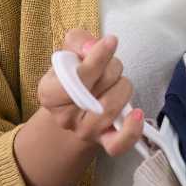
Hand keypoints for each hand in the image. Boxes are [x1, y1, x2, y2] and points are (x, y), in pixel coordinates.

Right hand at [35, 28, 145, 156]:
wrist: (78, 106)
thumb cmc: (76, 75)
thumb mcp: (71, 51)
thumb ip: (79, 41)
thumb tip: (93, 46)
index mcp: (49, 93)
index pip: (75, 77)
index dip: (97, 59)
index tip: (111, 42)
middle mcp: (63, 116)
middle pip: (99, 88)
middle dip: (113, 69)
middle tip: (109, 66)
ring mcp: (84, 132)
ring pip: (112, 107)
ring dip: (123, 87)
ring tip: (117, 82)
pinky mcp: (103, 142)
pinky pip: (118, 144)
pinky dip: (131, 129)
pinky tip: (136, 113)